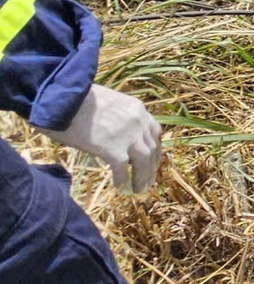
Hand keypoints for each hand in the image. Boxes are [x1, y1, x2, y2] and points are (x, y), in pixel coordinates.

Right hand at [37, 84, 160, 193]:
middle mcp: (138, 121)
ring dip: (142, 177)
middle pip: (152, 149)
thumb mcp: (107, 104)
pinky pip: (123, 169)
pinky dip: (123, 180)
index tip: (152, 160)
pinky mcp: (113, 148)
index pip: (155, 131)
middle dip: (151, 167)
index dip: (154, 148)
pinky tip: (120, 188)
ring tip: (138, 190)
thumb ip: (116, 118)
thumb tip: (113, 134)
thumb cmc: (77, 99)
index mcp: (137, 108)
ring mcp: (128, 135)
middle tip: (147, 181)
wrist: (63, 98)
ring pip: (143, 161)